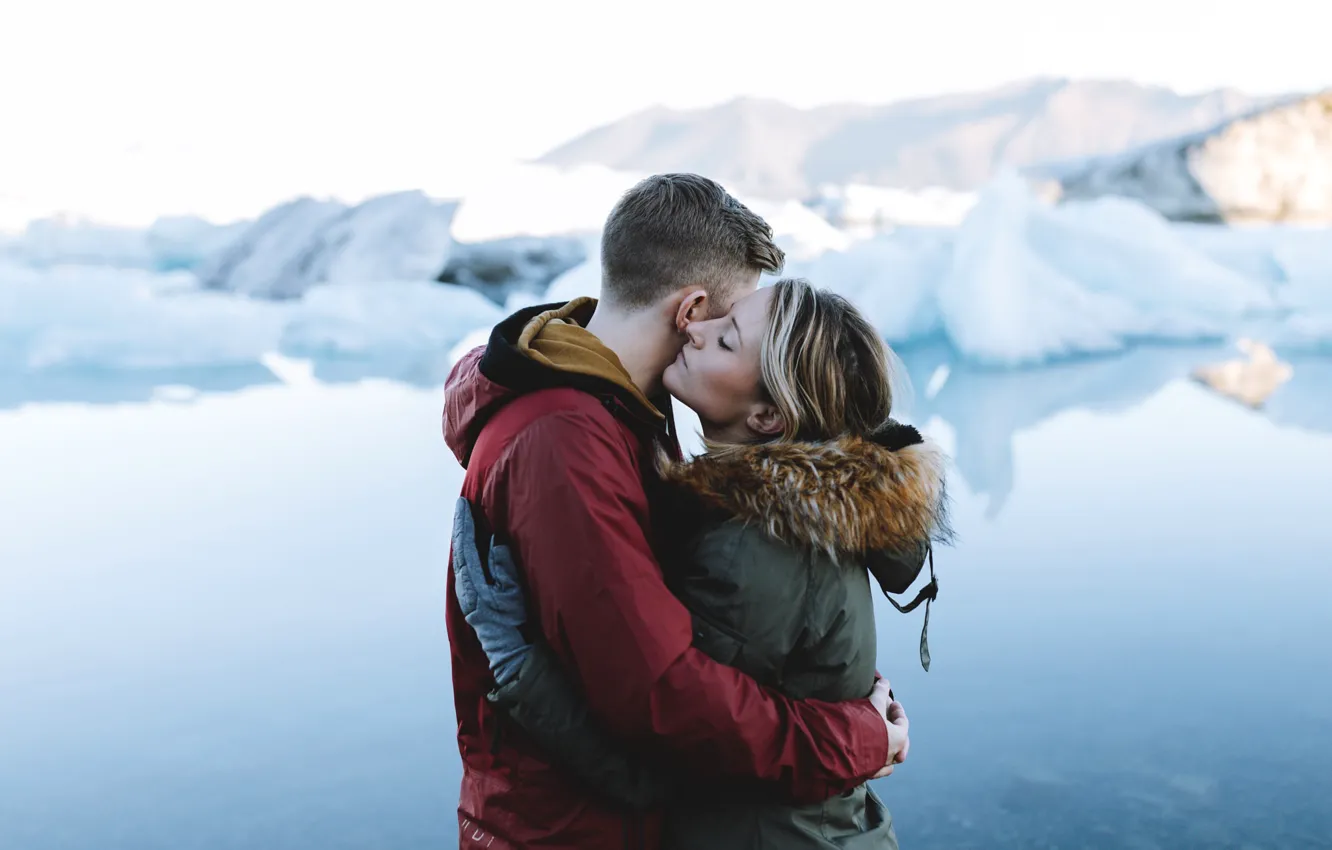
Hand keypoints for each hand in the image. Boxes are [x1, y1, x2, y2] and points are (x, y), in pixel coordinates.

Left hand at [452, 498, 531, 685]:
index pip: (465, 547)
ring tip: (467, 518)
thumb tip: (494, 543)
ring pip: (462, 557)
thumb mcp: (513, 592)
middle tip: (463, 505)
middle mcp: (464, 588)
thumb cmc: (516, 623)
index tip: (462, 504)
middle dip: (461, 527)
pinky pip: (467, 566)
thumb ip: (503, 566)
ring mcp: (466, 593)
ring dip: (464, 537)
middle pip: (459, 550)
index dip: (464, 524)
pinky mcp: (472, 596)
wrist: (511, 650)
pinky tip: (473, 542)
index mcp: (471, 585)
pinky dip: (468, 549)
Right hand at [868, 678, 909, 777]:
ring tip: (880, 737)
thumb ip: (880, 692)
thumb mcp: (871, 704)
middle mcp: (892, 754)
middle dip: (894, 729)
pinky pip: (878, 768)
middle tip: (888, 719)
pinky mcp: (867, 773)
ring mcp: (880, 766)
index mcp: (898, 738)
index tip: (893, 702)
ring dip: (887, 745)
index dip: (898, 710)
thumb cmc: (859, 725)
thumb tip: (885, 681)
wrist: (838, 747)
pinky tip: (875, 757)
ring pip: (890, 756)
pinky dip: (879, 761)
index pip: (903, 722)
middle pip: (900, 741)